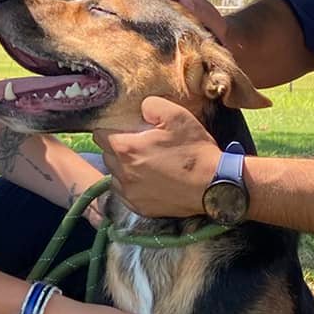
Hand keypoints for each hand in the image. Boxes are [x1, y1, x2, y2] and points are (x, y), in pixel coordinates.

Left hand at [99, 97, 220, 218]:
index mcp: (126, 148)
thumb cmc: (194, 150)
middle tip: (138, 144)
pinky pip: (125, 193)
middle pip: (106, 154)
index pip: (100, 134)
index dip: (111, 128)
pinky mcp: (139, 208)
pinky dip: (132, 185)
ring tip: (145, 163)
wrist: (214, 186)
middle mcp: (121, 172)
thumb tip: (141, 108)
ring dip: (123, 167)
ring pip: (114, 175)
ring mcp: (130, 193)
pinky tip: (149, 180)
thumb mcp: (177, 115)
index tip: (125, 128)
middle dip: (117, 147)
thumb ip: (151, 105)